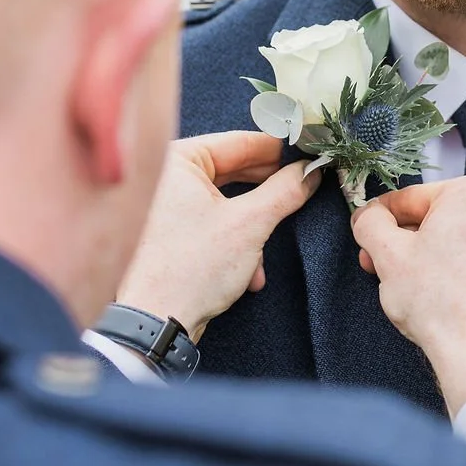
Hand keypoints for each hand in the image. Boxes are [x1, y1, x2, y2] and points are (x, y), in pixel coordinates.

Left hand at [117, 132, 321, 342]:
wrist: (155, 323)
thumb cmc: (191, 268)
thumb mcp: (250, 224)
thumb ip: (285, 191)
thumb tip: (310, 171)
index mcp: (177, 160)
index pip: (239, 142)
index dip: (279, 149)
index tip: (308, 153)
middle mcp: (167, 177)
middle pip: (233, 172)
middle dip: (267, 194)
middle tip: (302, 190)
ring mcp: (167, 206)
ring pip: (227, 203)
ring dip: (253, 228)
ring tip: (267, 249)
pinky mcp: (172, 234)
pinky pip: (214, 225)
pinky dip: (236, 244)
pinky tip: (250, 273)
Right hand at [350, 174, 465, 416]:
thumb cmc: (440, 304)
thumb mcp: (388, 255)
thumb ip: (371, 224)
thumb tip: (368, 217)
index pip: (413, 198)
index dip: (382, 218)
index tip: (368, 231)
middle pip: (441, 217)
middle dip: (408, 240)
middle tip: (382, 263)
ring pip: (463, 238)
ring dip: (433, 254)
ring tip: (411, 283)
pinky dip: (463, 269)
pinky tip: (443, 293)